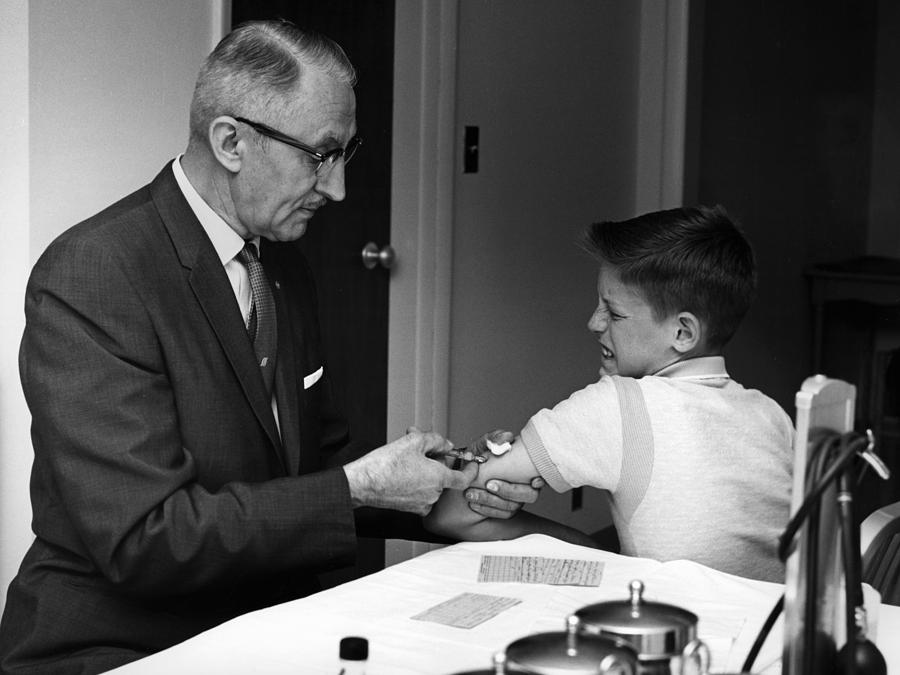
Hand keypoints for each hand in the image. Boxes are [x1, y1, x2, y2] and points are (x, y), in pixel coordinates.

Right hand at [343, 427, 476, 515]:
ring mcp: (421, 503)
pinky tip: (402, 470)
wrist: (362, 484)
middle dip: (435, 458)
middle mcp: (433, 494)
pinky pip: (420, 492)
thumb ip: (436, 440)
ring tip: (406, 454)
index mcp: (439, 479)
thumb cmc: (385, 465)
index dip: (470, 469)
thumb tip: (446, 445)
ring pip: (430, 482)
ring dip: (423, 468)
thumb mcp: (414, 441)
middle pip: (443, 475)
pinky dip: (416, 480)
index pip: (464, 478)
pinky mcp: (409, 508)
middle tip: (421, 444)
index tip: (472, 463)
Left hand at [463, 429, 543, 518]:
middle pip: (529, 495)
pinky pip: (502, 515)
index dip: (540, 480)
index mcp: (523, 467)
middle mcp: (524, 484)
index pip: (540, 475)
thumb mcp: (482, 445)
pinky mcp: (506, 510)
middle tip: (489, 484)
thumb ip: (493, 439)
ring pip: (513, 506)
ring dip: (491, 500)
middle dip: (508, 490)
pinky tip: (474, 503)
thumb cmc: (477, 458)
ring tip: (471, 493)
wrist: (463, 473)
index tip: (533, 482)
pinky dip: (487, 509)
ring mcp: (516, 499)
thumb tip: (506, 438)